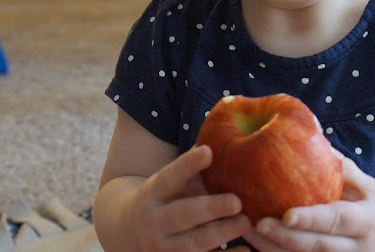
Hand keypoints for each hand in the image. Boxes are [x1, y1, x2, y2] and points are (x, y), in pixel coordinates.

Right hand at [131, 145, 250, 251]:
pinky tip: (245, 250)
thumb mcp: (168, 180)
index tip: (209, 150)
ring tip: (246, 222)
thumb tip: (221, 133)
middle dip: (211, 208)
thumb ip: (191, 166)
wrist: (128, 233)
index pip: (171, 175)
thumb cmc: (163, 198)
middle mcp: (156, 220)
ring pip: (193, 243)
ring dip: (221, 234)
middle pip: (183, 214)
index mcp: (155, 191)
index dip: (189, 163)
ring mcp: (164, 247)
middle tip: (237, 201)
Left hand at [244, 155, 374, 251]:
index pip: (337, 221)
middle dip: (286, 238)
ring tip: (247, 231)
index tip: (286, 213)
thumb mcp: (368, 184)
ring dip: (275, 250)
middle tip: (258, 223)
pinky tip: (255, 243)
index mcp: (367, 221)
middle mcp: (357, 248)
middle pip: (318, 247)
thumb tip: (311, 137)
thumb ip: (342, 168)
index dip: (312, 219)